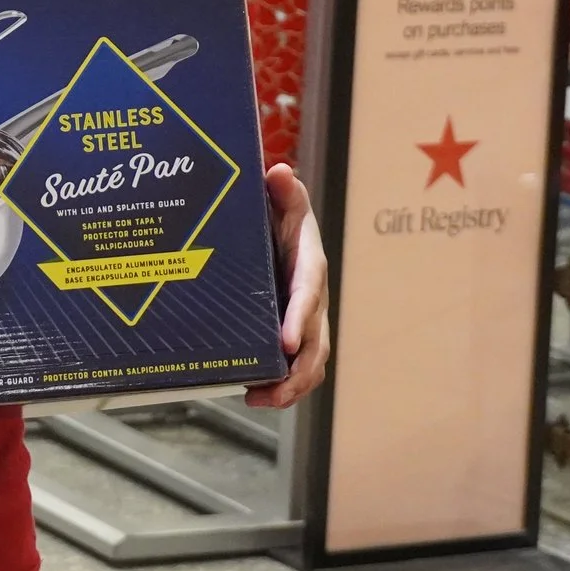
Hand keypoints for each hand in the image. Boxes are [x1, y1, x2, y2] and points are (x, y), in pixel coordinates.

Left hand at [246, 163, 330, 409]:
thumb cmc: (279, 217)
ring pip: (309, 362)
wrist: (276, 232)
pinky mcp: (290, 336)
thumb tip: (278, 171)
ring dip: (290, 386)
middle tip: (275, 390)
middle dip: (298, 370)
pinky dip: (281, 386)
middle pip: (315, 341)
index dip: (300, 319)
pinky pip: (296, 367)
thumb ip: (283, 191)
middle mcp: (312, 300)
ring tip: (261, 399)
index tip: (287, 343)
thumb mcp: (282, 202)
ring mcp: (304, 322)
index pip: (308, 294)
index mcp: (309, 267)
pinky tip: (254, 394)